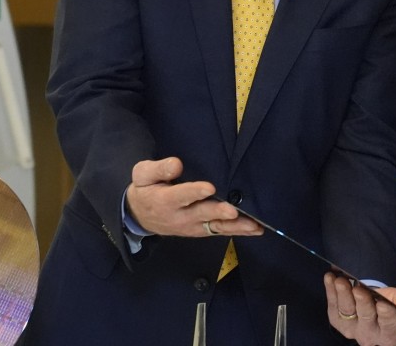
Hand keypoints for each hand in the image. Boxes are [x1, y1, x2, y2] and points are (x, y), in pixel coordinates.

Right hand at [124, 157, 262, 237]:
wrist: (140, 216)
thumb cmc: (146, 189)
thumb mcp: (143, 175)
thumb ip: (158, 169)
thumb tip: (177, 164)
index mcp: (166, 200)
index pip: (181, 195)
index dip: (195, 192)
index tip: (209, 188)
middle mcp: (181, 216)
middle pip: (202, 214)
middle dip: (218, 213)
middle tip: (232, 211)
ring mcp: (193, 226)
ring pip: (216, 227)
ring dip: (236, 227)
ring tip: (254, 226)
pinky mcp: (202, 230)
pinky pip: (221, 231)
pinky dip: (238, 231)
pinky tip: (255, 229)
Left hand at [324, 273, 395, 345]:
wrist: (376, 305)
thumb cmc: (394, 306)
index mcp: (389, 333)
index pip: (388, 324)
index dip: (386, 314)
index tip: (382, 304)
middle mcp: (369, 334)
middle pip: (366, 316)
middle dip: (362, 302)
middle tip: (359, 289)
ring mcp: (351, 328)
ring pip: (347, 311)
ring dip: (343, 295)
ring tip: (340, 281)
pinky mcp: (338, 320)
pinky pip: (333, 306)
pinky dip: (330, 291)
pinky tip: (330, 277)